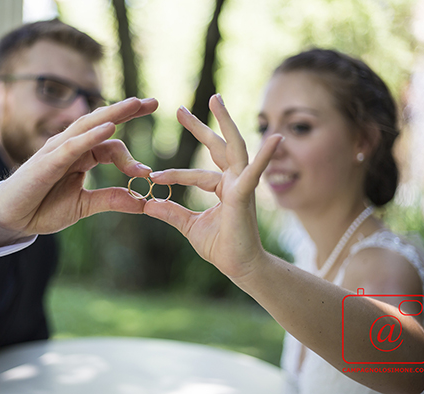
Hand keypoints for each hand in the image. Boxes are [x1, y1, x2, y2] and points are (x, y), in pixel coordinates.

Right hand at [0, 97, 158, 247]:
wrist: (12, 219)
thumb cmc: (43, 207)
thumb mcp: (84, 205)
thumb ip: (112, 200)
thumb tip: (144, 202)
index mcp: (82, 156)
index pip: (111, 145)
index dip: (131, 156)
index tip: (148, 174)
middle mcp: (71, 147)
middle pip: (102, 123)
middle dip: (128, 112)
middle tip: (153, 102)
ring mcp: (58, 150)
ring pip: (88, 126)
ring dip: (113, 114)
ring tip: (135, 104)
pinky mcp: (47, 161)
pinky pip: (72, 145)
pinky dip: (91, 136)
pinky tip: (109, 129)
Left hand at [144, 95, 281, 281]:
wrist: (241, 267)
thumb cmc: (221, 247)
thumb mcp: (189, 226)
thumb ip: (171, 212)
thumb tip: (147, 203)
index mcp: (222, 187)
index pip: (195, 174)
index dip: (173, 175)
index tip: (152, 176)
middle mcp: (234, 181)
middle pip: (216, 147)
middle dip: (200, 127)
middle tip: (179, 109)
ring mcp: (243, 185)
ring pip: (234, 147)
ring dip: (225, 123)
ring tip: (215, 99)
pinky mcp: (246, 195)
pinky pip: (253, 173)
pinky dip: (265, 156)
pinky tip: (276, 138)